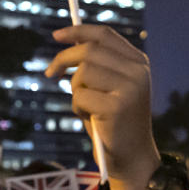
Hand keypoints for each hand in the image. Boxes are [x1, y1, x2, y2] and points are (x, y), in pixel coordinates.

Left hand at [45, 25, 158, 189]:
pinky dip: (77, 107)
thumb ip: (98, 64)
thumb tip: (70, 41)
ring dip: (75, 90)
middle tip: (50, 73)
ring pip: (83, 72)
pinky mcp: (118, 106)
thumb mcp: (109, 87)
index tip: (56, 35)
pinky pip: (81, 96)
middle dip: (64, 60)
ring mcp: (130, 88)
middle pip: (89, 50)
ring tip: (85, 106)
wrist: (131, 158)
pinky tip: (90, 119)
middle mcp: (138, 71)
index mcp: (138, 63)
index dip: (78, 31)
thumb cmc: (114, 122)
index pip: (105, 34)